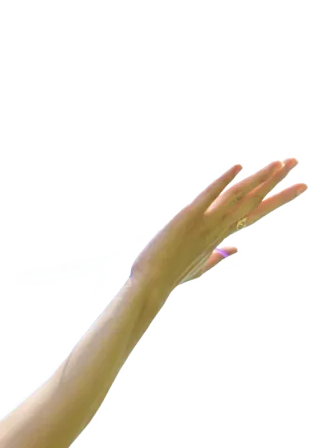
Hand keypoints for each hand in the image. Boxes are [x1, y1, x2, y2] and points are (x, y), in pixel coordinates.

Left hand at [130, 158, 306, 293]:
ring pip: (238, 195)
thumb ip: (219, 255)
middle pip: (253, 200)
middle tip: (296, 160)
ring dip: (260, 177)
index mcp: (222, 236)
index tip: (300, 185)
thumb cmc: (171, 277)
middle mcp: (218, 227)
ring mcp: (204, 222)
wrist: (150, 286)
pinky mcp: (187, 217)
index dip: (278, 198)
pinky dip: (223, 181)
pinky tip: (239, 166)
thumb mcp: (200, 266)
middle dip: (276, 180)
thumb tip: (236, 248)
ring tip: (280, 162)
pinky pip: (209, 196)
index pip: (256, 212)